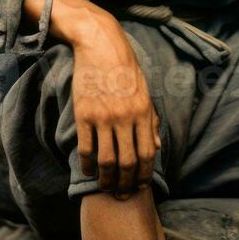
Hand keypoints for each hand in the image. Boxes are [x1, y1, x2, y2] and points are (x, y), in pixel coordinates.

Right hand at [69, 7, 161, 200]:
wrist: (100, 45)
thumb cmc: (125, 67)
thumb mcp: (145, 91)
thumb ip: (151, 120)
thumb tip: (155, 147)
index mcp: (143, 111)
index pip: (146, 154)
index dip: (144, 175)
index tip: (140, 185)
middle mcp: (124, 117)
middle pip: (127, 162)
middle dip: (126, 184)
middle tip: (123, 195)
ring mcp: (103, 117)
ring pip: (106, 160)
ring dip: (106, 180)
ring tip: (106, 187)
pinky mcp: (84, 114)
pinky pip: (85, 148)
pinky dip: (86, 165)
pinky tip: (88, 171)